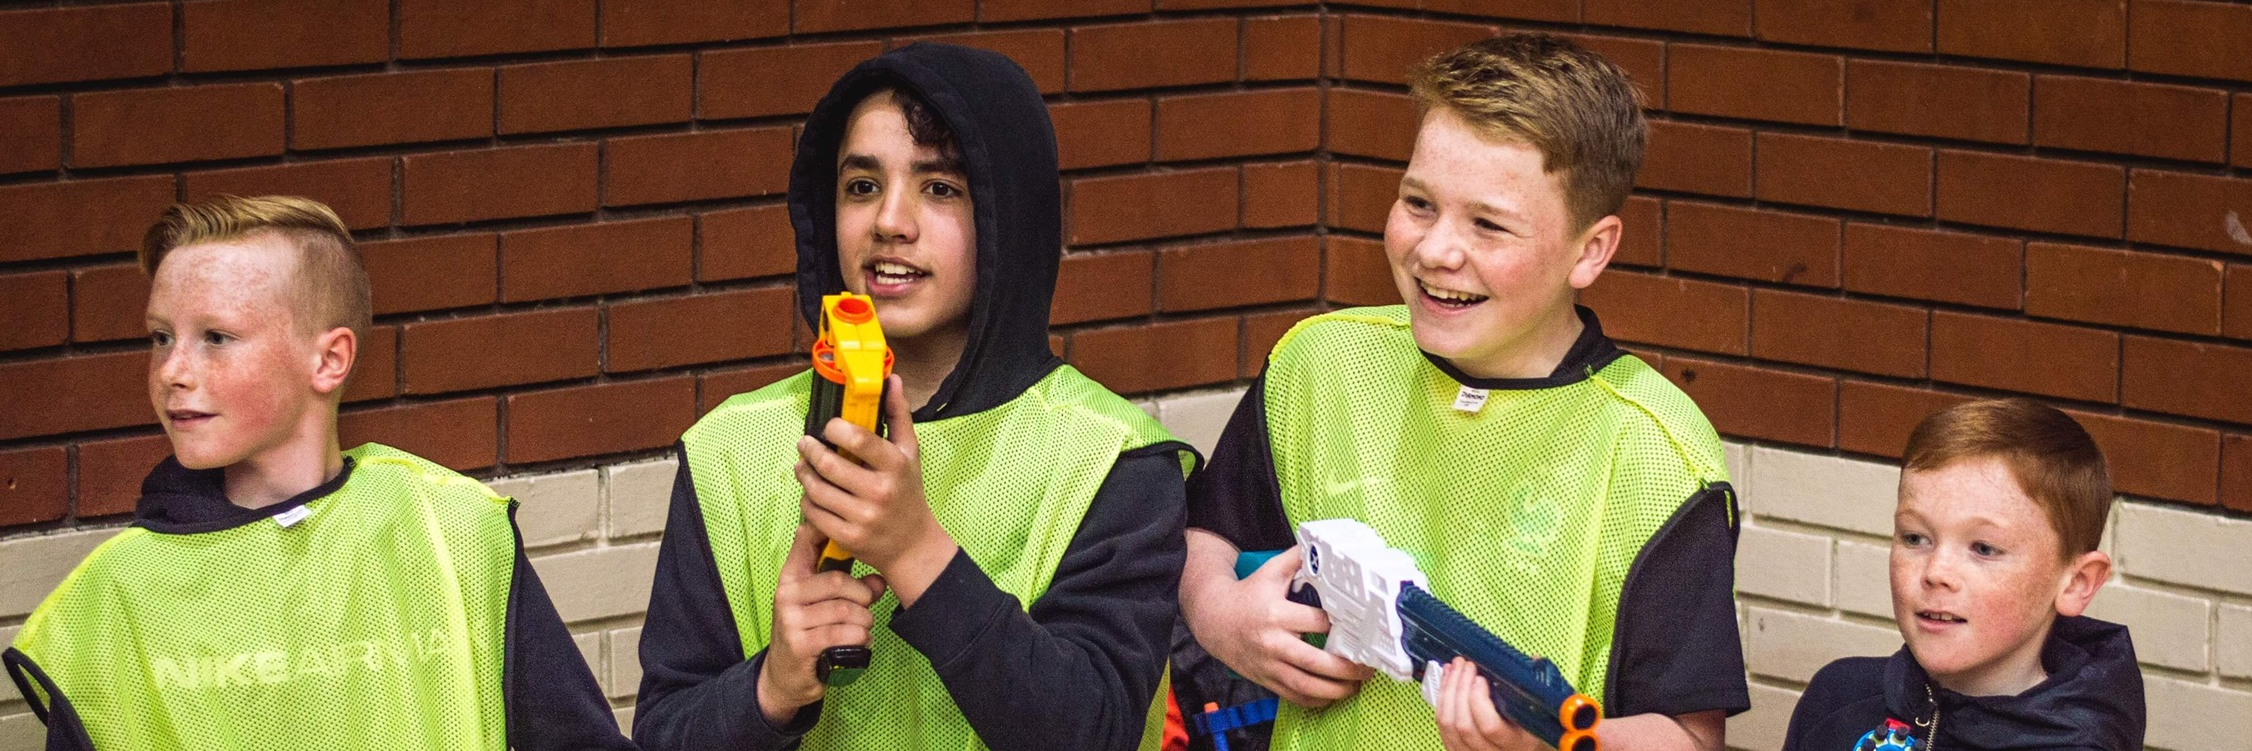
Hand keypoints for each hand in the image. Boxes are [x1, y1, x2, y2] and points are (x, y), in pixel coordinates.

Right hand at [756, 524, 887, 724]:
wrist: (786, 675)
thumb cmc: (811, 631)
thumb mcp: (826, 604)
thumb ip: (853, 587)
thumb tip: (880, 581)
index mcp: (791, 576)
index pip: (807, 539)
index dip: (829, 529)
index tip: (850, 535)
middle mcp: (786, 594)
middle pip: (839, 582)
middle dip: (863, 597)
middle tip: (866, 608)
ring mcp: (790, 619)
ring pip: (847, 611)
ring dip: (864, 623)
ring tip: (860, 630)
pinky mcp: (800, 644)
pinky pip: (844, 634)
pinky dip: (860, 640)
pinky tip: (856, 644)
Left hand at [795, 374, 958, 606]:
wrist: (913, 545)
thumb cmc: (908, 493)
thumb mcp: (909, 453)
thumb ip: (898, 415)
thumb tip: (892, 379)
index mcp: (895, 466)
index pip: (858, 440)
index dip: (835, 429)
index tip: (828, 427)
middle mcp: (880, 492)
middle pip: (830, 466)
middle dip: (810, 451)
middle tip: (804, 444)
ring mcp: (863, 517)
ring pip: (817, 490)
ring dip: (804, 475)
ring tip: (802, 467)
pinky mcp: (849, 537)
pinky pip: (814, 514)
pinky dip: (807, 501)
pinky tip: (811, 493)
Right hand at [1179, 537, 1374, 707]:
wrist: (1213, 619)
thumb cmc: (1248, 594)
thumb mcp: (1271, 572)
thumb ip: (1298, 559)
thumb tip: (1324, 544)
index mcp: (1276, 614)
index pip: (1316, 623)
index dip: (1341, 627)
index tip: (1362, 629)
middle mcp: (1273, 643)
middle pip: (1314, 662)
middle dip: (1345, 669)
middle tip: (1367, 668)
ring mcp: (1269, 665)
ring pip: (1306, 686)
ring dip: (1335, 690)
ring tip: (1356, 685)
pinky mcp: (1266, 680)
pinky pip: (1294, 697)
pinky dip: (1316, 701)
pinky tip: (1333, 695)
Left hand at [1434, 657, 1539, 750]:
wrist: (1522, 749)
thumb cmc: (1533, 729)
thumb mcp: (1540, 713)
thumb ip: (1535, 687)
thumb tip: (1533, 659)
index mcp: (1515, 744)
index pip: (1489, 726)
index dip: (1479, 700)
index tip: (1480, 678)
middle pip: (1464, 724)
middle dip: (1460, 688)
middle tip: (1464, 665)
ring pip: (1448, 725)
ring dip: (1447, 691)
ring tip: (1453, 668)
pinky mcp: (1456, 749)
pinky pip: (1442, 726)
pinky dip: (1441, 700)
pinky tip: (1447, 681)